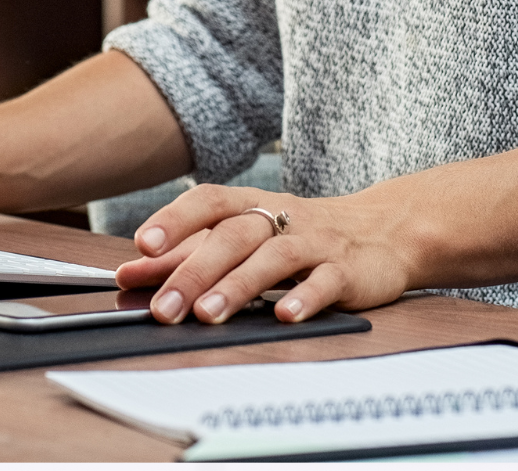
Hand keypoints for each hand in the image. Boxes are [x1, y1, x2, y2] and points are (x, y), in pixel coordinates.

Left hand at [114, 184, 413, 324]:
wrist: (388, 230)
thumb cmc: (304, 235)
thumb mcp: (247, 237)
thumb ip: (188, 254)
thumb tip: (129, 272)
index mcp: (256, 206)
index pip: (211, 201)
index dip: (175, 219)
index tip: (142, 245)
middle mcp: (284, 218)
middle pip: (236, 235)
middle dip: (196, 270)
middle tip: (166, 308)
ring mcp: (318, 243)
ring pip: (276, 257)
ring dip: (239, 285)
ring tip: (209, 314)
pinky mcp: (350, 270)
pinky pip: (327, 281)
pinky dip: (306, 298)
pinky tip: (286, 316)